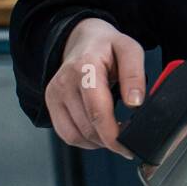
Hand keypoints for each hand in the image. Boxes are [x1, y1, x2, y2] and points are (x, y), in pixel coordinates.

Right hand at [46, 17, 145, 157]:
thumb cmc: (109, 46)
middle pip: (87, 127)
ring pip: (75, 135)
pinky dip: (85, 140)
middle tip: (128, 143)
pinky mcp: (51, 103)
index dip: (113, 135)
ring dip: (98, 142)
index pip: (97, 111)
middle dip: (110, 141)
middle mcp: (64, 82)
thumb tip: (135, 103)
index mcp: (85, 68)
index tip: (129, 146)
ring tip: (115, 135)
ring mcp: (54, 94)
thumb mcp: (131, 50)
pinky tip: (100, 133)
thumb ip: (134, 75)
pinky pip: (66, 133)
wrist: (83, 39)